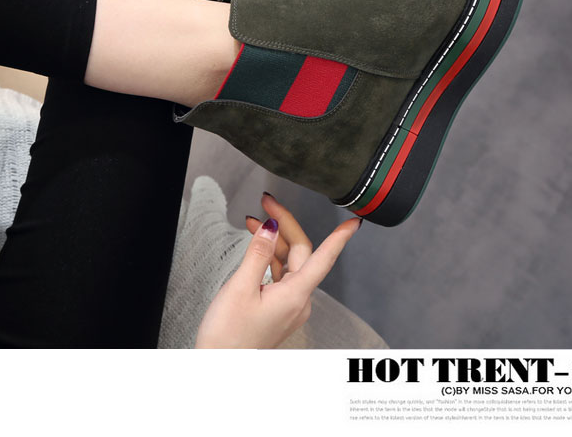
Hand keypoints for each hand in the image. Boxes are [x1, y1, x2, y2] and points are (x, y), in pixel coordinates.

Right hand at [194, 192, 361, 348]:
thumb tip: (271, 227)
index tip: (353, 222)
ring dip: (274, 241)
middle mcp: (298, 301)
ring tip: (254, 222)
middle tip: (266, 203)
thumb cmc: (228, 337)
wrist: (218, 368)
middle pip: (300, 252)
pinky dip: (270, 259)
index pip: (324, 258)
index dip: (340, 237)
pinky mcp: (279, 310)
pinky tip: (257, 249)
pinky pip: (282, 277)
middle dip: (284, 225)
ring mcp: (290, 306)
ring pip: (290, 263)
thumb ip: (258, 253)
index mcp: (295, 295)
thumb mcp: (240, 288)